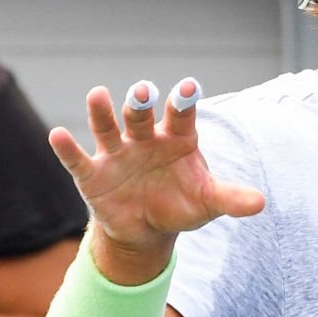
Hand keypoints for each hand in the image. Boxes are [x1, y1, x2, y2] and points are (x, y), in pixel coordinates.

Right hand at [46, 80, 264, 283]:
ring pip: (108, 128)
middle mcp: (145, 140)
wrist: (148, 229)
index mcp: (176, 140)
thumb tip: (261, 203)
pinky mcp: (92, 174)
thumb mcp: (209, 203)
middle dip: (141, 104)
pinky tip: (56, 134)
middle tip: (143, 90)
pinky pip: (78, 159)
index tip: (189, 86)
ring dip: (103, 113)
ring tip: (98, 94)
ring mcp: (117, 154)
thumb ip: (231, 198)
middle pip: (141, 117)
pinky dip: (67, 148)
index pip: (181, 116)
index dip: (184, 102)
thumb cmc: (181, 205)